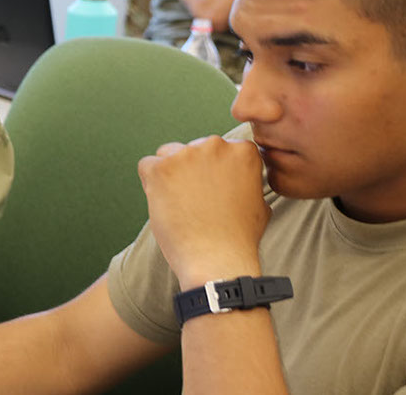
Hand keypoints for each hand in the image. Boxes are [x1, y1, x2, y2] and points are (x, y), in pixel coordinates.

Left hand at [136, 136, 271, 288]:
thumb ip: (247, 180)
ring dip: (169, 175)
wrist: (217, 260)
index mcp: (243, 151)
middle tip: (196, 204)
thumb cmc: (239, 238)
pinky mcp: (161, 168)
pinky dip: (150, 184)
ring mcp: (186, 154)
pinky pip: (147, 166)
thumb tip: (238, 175)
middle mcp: (216, 145)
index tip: (213, 195)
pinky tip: (165, 205)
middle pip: (191, 149)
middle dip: (190, 173)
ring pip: (167, 154)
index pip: (217, 150)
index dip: (211, 173)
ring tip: (181, 206)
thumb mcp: (259, 203)